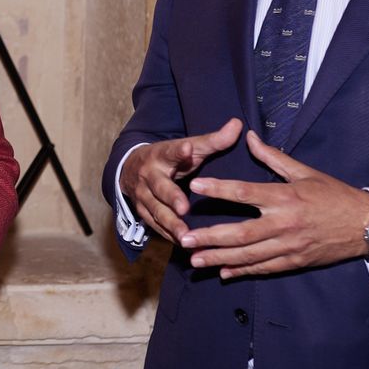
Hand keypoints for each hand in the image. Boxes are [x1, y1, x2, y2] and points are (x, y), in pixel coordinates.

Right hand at [119, 118, 242, 242]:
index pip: (171, 152)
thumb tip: (237, 124)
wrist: (130, 168)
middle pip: (160, 188)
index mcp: (161, 155)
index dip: (179, 152)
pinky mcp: (142, 212)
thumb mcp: (188, 147)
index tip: (187, 148)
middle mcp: (148, 176)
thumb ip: (213, 140)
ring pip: (155, 211)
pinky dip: (167, 236)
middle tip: (185, 208)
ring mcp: (143, 196)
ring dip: (170, 224)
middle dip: (171, 199)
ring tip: (185, 237)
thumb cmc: (170, 157)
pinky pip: (155, 226)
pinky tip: (182, 244)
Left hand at [179, 129, 368, 279]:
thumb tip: (248, 136)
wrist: (366, 224)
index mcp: (285, 197)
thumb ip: (273, 157)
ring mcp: (289, 246)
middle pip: (240, 233)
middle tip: (184, 239)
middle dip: (210, 238)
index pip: (245, 193)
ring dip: (219, 259)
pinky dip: (243, 271)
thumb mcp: (305, 172)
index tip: (195, 186)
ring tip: (194, 261)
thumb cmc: (334, 194)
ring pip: (249, 255)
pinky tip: (223, 272)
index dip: (218, 189)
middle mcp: (284, 223)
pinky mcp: (295, 261)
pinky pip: (264, 268)